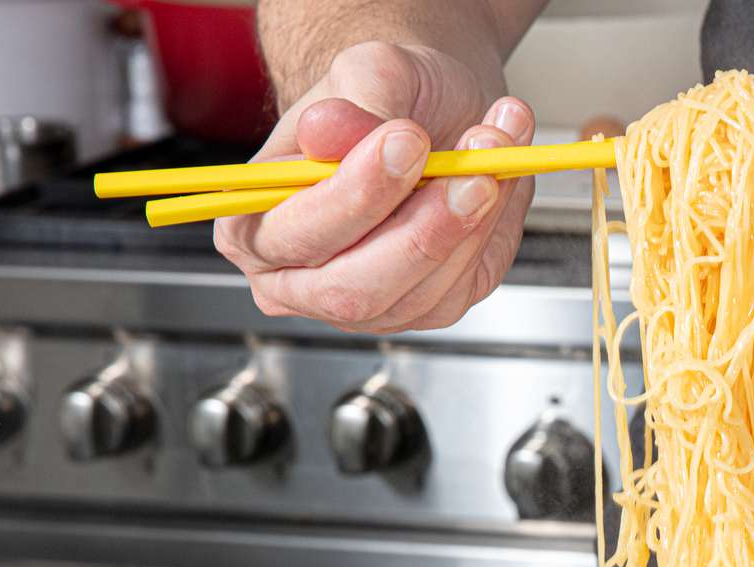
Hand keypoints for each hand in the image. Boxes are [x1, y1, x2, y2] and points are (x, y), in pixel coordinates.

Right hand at [214, 41, 534, 332]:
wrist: (425, 112)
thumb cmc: (377, 100)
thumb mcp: (362, 76)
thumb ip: (350, 104)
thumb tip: (330, 132)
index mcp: (253, 228)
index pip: (294, 235)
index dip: (355, 195)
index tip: (407, 141)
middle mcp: (305, 281)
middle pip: (357, 289)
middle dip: (423, 229)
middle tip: (473, 169)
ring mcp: (374, 303)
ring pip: (424, 292)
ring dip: (473, 218)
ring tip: (495, 144)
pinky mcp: (435, 304)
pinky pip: (469, 280)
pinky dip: (495, 224)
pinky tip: (500, 173)